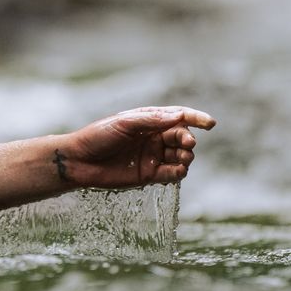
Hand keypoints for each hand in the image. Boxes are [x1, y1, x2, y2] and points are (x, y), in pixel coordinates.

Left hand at [52, 106, 214, 189]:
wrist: (79, 160)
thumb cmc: (98, 136)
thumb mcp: (124, 123)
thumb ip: (152, 120)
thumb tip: (179, 116)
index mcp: (148, 120)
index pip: (178, 117)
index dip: (196, 118)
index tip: (210, 123)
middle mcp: (153, 137)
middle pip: (181, 136)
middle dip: (188, 139)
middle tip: (187, 143)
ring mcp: (152, 156)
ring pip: (180, 155)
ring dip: (186, 156)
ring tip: (182, 158)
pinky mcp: (149, 174)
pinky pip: (171, 173)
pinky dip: (178, 172)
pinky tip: (178, 170)